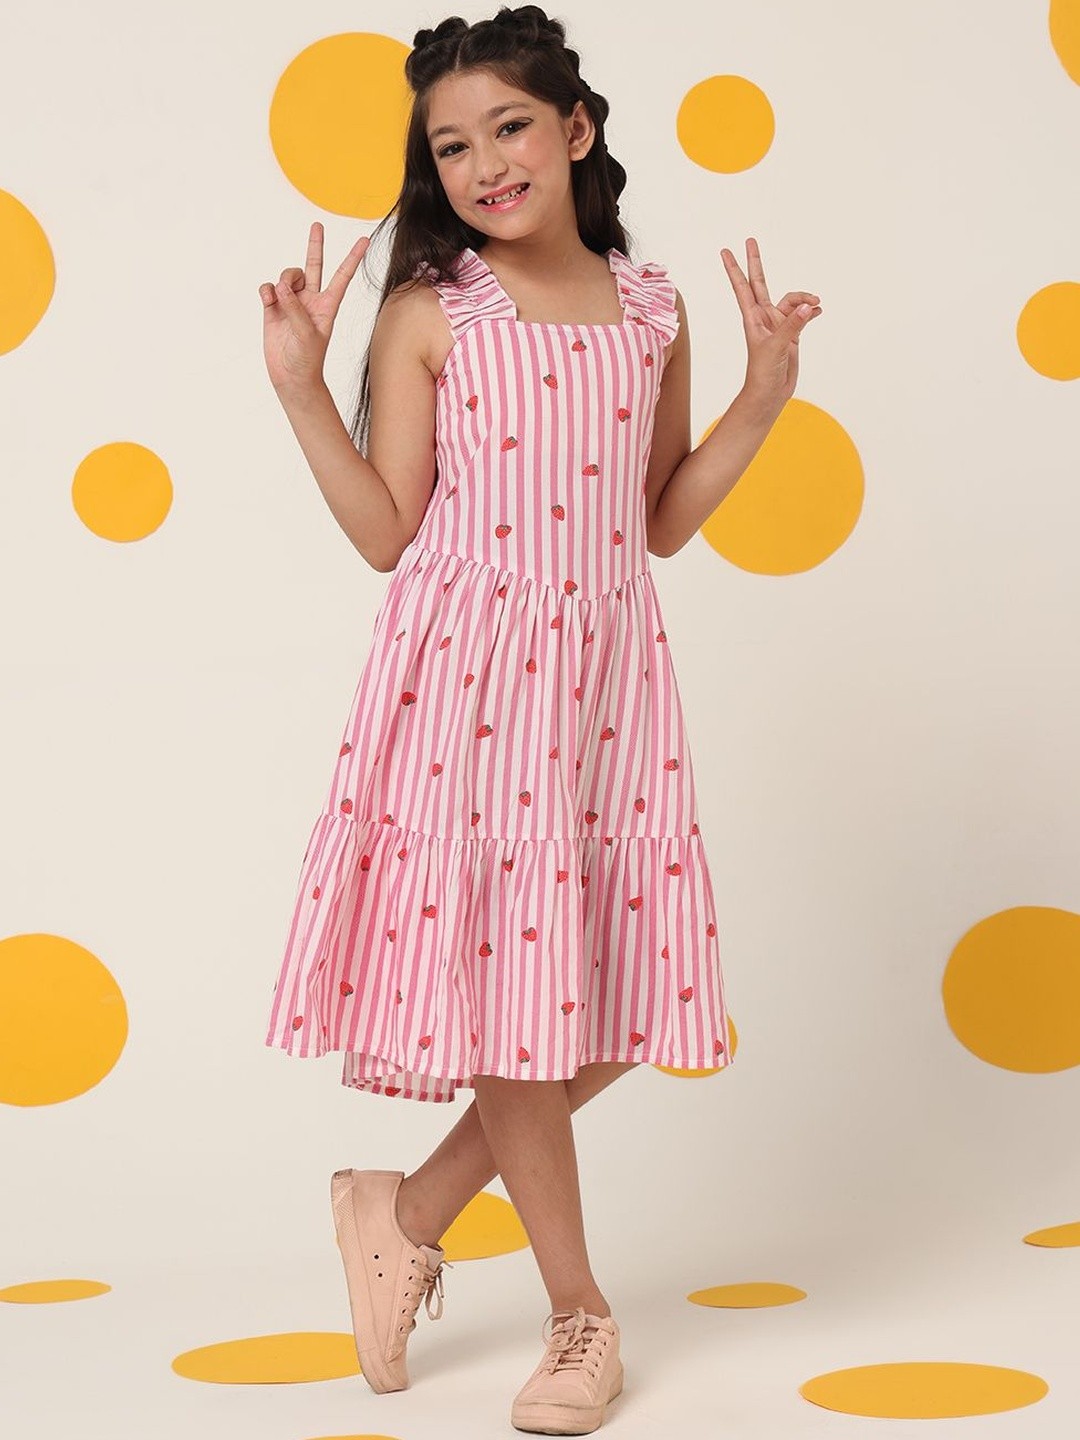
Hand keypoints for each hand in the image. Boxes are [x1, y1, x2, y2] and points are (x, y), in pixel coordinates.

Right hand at [259, 223, 370, 391]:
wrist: (291, 377)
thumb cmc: (307, 360)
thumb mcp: (307, 334)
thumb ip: (295, 308)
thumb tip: (280, 286)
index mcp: (328, 305)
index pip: (342, 276)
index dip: (352, 258)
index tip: (364, 240)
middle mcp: (311, 300)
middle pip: (314, 266)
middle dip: (315, 245)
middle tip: (317, 224)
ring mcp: (292, 303)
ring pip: (287, 276)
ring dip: (283, 280)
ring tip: (280, 298)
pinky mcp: (274, 309)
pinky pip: (269, 288)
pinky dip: (267, 290)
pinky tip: (268, 300)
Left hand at [720, 238, 821, 411]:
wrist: (770, 393)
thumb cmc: (763, 373)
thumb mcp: (777, 347)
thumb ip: (793, 325)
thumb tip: (810, 305)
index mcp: (753, 318)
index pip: (742, 287)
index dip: (735, 269)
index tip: (726, 251)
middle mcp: (764, 318)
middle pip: (760, 283)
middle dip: (756, 262)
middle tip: (750, 240)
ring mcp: (778, 325)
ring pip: (792, 301)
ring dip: (804, 298)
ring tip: (816, 303)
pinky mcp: (791, 335)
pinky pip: (803, 315)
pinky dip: (811, 311)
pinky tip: (819, 309)